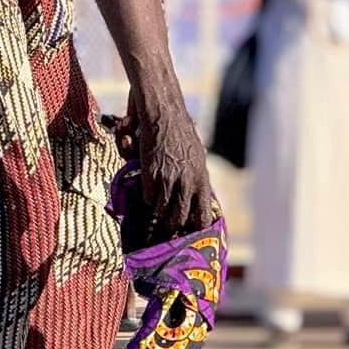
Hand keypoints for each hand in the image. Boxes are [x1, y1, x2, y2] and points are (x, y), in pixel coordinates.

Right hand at [132, 87, 216, 232]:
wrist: (164, 113)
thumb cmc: (181, 131)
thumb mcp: (197, 156)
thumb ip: (195, 177)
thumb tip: (195, 197)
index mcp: (202, 179)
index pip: (202, 215)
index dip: (196, 228)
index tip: (191, 235)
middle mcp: (187, 183)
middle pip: (179, 218)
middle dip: (172, 226)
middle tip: (167, 231)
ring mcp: (168, 180)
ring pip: (161, 210)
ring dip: (158, 212)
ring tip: (156, 215)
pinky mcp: (150, 175)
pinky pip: (147, 197)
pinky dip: (146, 198)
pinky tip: (147, 193)